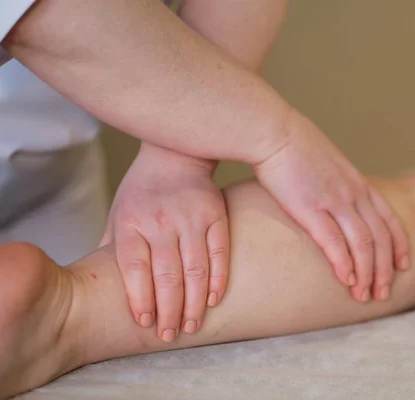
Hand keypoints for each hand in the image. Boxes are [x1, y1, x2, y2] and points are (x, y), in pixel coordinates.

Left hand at [101, 143, 228, 341]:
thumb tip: (98, 284)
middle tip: (169, 334)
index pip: (134, 269)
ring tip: (191, 326)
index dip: (140, 299)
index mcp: (131, 223)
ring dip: (194, 303)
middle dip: (168, 311)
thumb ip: (111, 247)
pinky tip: (214, 299)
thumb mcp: (118, 213)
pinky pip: (219, 252)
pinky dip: (218, 279)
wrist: (175, 155)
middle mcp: (160, 222)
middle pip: (166, 275)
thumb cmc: (142, 191)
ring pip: (195, 269)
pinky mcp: (215, 215)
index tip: (145, 322)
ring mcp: (190, 218)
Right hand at [254, 110, 408, 302]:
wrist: (275, 131)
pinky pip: (334, 242)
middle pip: (380, 238)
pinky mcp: (310, 208)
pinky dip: (343, 264)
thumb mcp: (329, 162)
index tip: (403, 265)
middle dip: (385, 269)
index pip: (389, 218)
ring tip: (365, 296)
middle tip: (384, 293)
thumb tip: (338, 196)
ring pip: (362, 244)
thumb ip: (339, 183)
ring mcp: (334, 200)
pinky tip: (346, 280)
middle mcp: (353, 194)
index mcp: (358, 183)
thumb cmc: (295, 146)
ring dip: (367, 273)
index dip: (399, 245)